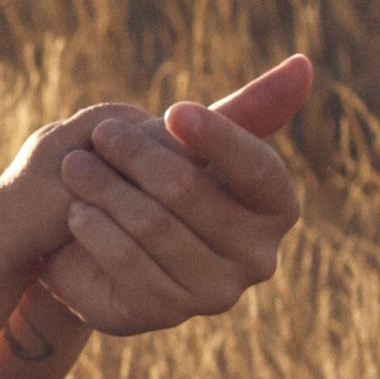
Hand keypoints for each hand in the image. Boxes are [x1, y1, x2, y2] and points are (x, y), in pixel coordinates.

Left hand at [31, 54, 308, 336]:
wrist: (99, 242)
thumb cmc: (159, 181)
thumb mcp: (200, 142)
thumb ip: (252, 108)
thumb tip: (304, 63)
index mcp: (277, 209)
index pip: (259, 169)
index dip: (218, 138)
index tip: (173, 111)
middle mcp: (257, 258)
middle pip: (192, 195)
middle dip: (140, 157)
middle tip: (101, 132)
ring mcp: (214, 293)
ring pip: (154, 228)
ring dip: (107, 190)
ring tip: (75, 166)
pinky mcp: (167, 315)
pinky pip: (128, 265)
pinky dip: (97, 232)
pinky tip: (76, 213)